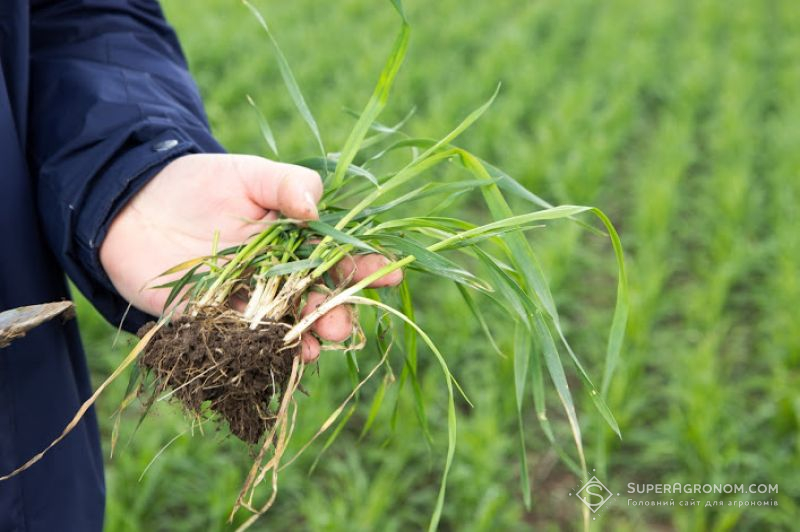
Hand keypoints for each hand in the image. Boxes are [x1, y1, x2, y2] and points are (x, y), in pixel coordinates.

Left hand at [100, 153, 401, 361]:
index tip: (389, 273)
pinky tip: (275, 352)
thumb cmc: (198, 183)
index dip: (366, 266)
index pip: (341, 257)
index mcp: (297, 243)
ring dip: (305, 337)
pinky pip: (242, 340)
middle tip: (342, 322)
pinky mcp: (213, 322)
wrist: (131, 205)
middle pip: (319, 299)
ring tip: (316, 343)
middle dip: (337, 312)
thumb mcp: (248, 173)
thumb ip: (286, 184)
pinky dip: (259, 348)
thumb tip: (315, 208)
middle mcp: (279, 278)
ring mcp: (249, 302)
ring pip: (287, 325)